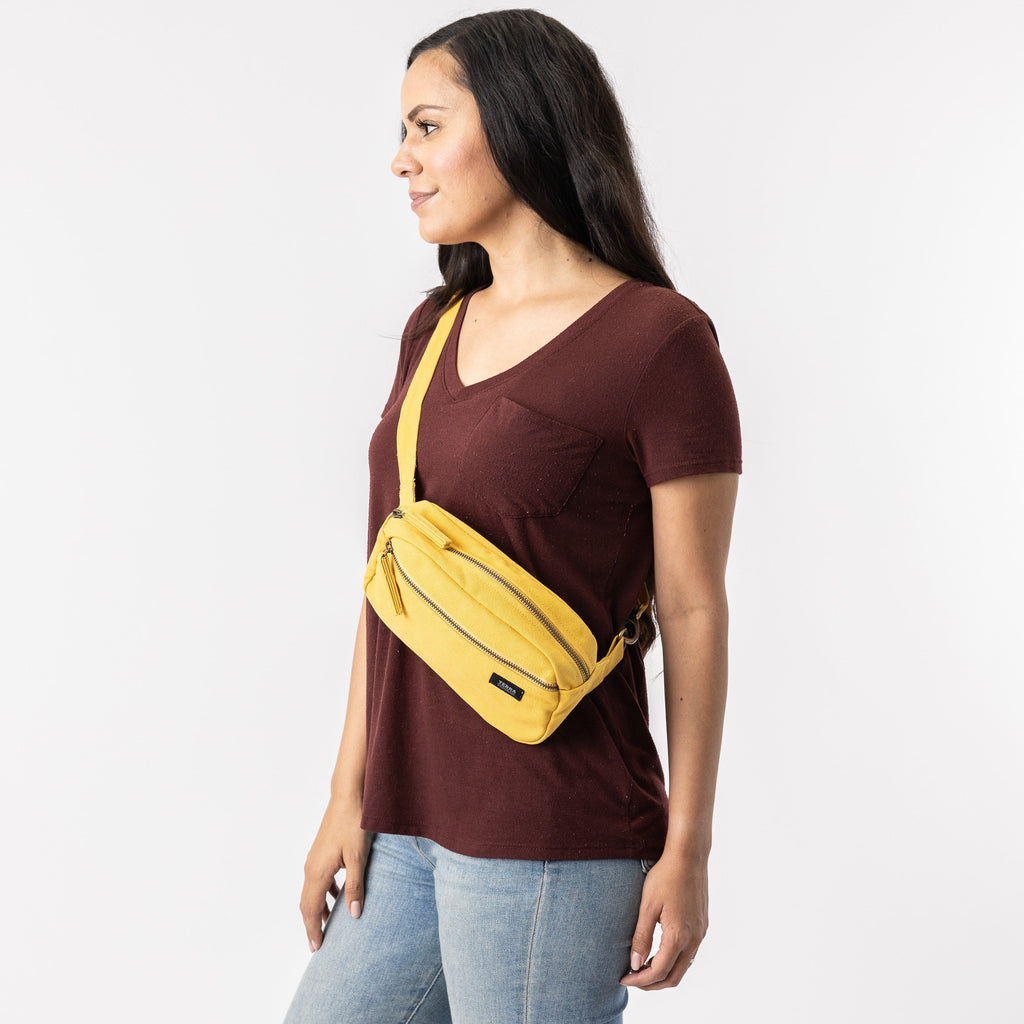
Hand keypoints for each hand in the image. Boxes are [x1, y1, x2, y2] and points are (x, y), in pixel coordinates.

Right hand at [299, 799, 371, 951]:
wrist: (348, 796)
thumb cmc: (354, 824)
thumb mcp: (358, 857)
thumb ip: (355, 887)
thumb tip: (353, 915)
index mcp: (317, 872)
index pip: (310, 909)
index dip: (313, 930)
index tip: (316, 948)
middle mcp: (311, 867)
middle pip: (307, 903)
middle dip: (312, 924)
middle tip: (319, 944)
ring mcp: (314, 859)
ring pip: (311, 892)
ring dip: (318, 909)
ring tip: (329, 924)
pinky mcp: (320, 852)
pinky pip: (317, 880)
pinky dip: (324, 893)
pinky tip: (337, 896)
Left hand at [620, 850, 707, 989]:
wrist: (689, 857)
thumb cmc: (666, 876)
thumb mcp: (648, 906)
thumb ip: (641, 936)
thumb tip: (635, 963)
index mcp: (678, 936)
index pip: (659, 971)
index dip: (640, 980)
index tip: (624, 978)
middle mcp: (694, 939)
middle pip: (674, 977)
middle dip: (652, 983)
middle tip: (633, 979)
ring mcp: (701, 933)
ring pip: (683, 967)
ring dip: (664, 973)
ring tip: (643, 968)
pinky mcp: (702, 926)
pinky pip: (689, 954)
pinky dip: (674, 961)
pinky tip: (659, 953)